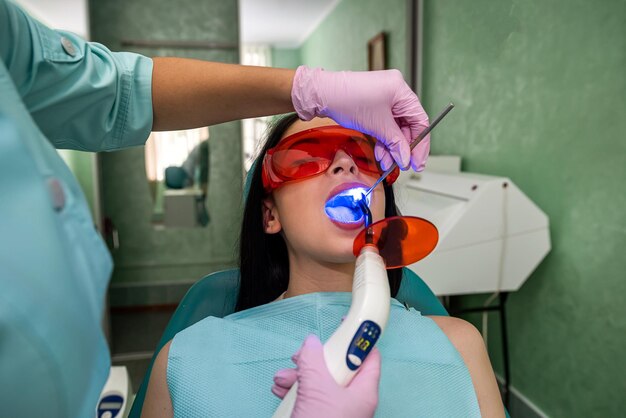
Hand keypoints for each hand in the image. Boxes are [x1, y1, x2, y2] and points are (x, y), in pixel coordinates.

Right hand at [272, 335, 380, 417]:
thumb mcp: (316, 388)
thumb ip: (313, 360)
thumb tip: (311, 343)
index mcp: (364, 391)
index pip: (368, 356)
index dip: (357, 338)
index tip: (342, 326)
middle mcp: (353, 401)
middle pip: (338, 367)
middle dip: (315, 359)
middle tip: (300, 356)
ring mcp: (337, 411)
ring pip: (320, 382)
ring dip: (299, 376)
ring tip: (283, 378)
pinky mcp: (321, 417)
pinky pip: (310, 397)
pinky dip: (296, 391)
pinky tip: (282, 390)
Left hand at [291, 66, 429, 170]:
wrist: (324, 94)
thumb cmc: (349, 100)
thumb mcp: (378, 126)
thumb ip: (395, 143)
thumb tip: (406, 158)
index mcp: (402, 91)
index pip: (420, 120)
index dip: (421, 144)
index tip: (417, 162)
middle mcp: (396, 92)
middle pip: (408, 126)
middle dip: (403, 148)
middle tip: (402, 165)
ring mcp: (384, 98)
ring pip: (395, 128)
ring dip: (392, 147)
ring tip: (387, 162)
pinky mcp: (373, 105)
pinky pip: (384, 125)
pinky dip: (383, 140)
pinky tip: (381, 154)